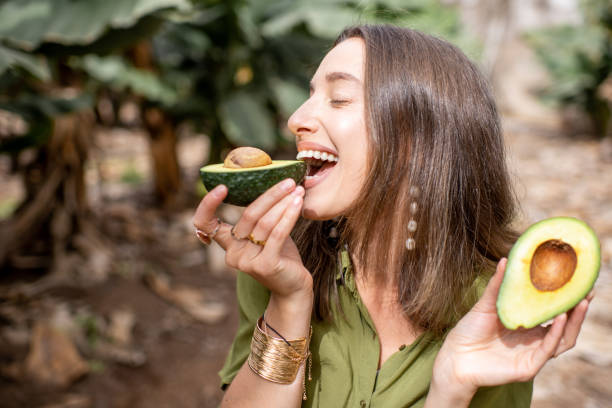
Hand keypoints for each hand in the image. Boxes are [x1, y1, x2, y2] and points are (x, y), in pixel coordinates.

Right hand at [192, 179, 312, 303]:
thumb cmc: (281, 258)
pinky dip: (289, 215)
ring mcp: (247, 262)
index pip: (205, 224)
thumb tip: (272, 184)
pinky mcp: (265, 266)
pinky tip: (298, 203)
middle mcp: (233, 254)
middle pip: (248, 215)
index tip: (222, 186)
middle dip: (270, 195)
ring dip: (283, 203)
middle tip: (288, 181)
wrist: (293, 290)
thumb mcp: (266, 235)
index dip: (207, 205)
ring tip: (297, 190)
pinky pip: (277, 233)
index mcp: (228, 245)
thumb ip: (262, 216)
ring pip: (264, 223)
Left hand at [431, 258, 591, 401]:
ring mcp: (533, 355)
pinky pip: (547, 350)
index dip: (567, 299)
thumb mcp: (486, 304)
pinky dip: (556, 334)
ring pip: (563, 340)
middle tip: (587, 290)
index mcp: (528, 327)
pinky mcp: (528, 368)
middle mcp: (534, 341)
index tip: (577, 281)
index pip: (555, 313)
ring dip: (574, 321)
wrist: (454, 356)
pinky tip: (561, 318)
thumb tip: (507, 259)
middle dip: (578, 309)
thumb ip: (498, 285)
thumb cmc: (469, 331)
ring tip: (579, 302)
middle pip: (566, 326)